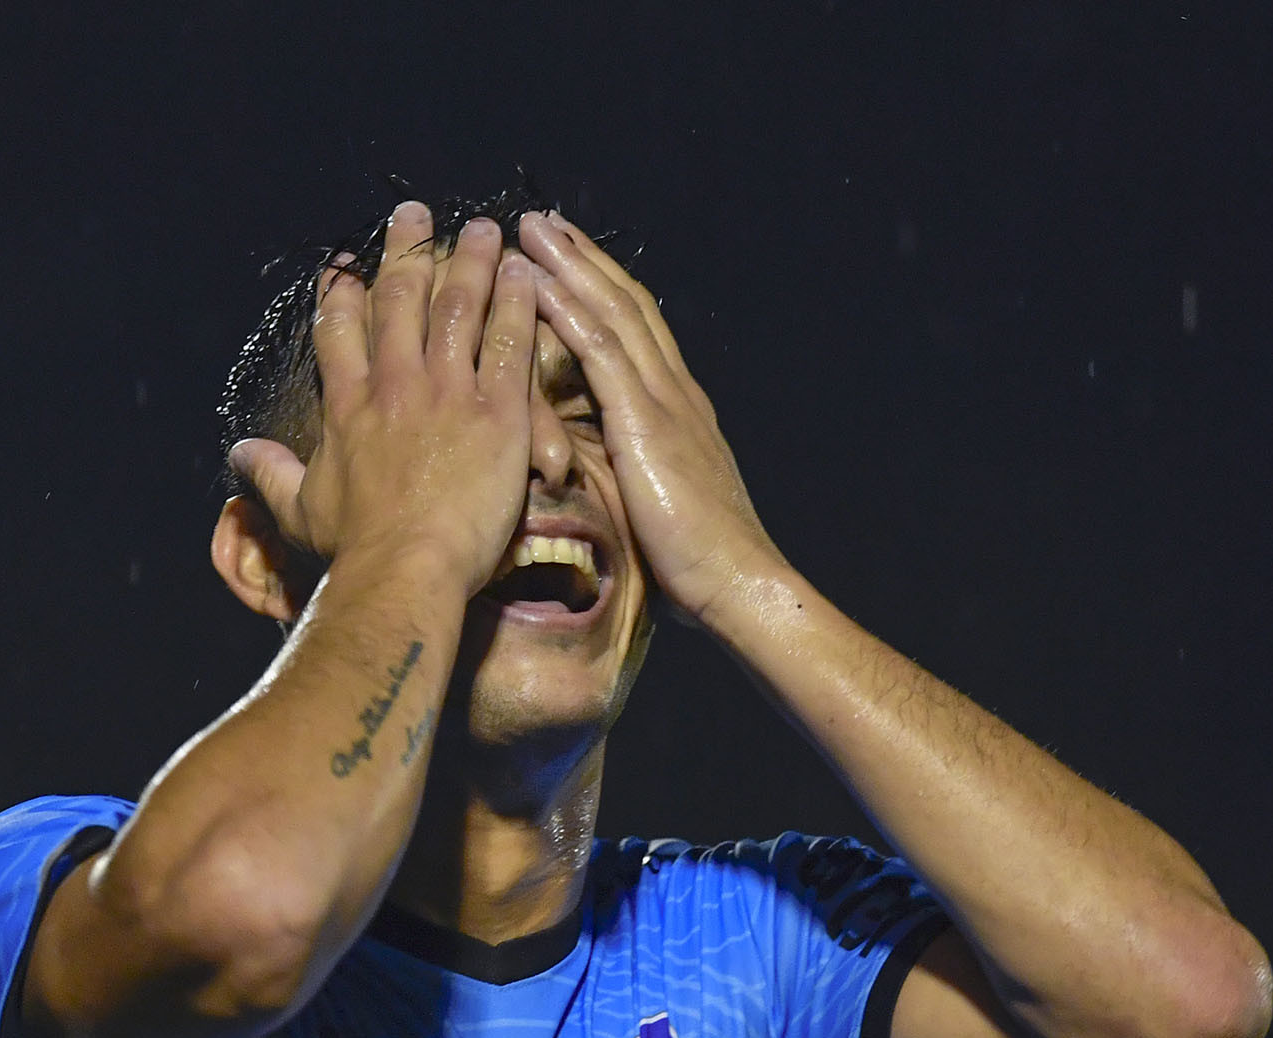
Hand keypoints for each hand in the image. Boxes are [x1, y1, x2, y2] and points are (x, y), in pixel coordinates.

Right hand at [228, 203, 536, 593]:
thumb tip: (240, 454)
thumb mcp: (300, 510)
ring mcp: (448, 393)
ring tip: (483, 229)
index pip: (339, 330)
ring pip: (458, 307)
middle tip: (415, 214)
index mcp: (348, 405)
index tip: (345, 266)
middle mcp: (395, 384)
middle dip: (407, 251)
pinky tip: (524, 274)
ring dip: (470, 261)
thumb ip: (271, 474)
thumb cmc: (355, 548)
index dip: (341, 293)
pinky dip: (517, 304)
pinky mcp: (498, 413)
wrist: (406, 567)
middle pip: (400, 299)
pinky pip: (510, 344)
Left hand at [517, 210, 785, 621]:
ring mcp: (663, 403)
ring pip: (613, 315)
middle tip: (545, 221)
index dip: (604, 290)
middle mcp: (675, 392)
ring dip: (572, 268)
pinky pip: (603, 355)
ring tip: (536, 230)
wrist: (737, 580)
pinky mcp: (647, 425)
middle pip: (626, 306)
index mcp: (678, 409)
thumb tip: (615, 470)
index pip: (638, 332)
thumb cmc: (699, 562)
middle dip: (584, 260)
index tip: (571, 259)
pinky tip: (544, 286)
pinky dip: (573, 314)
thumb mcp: (664, 502)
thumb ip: (642, 471)